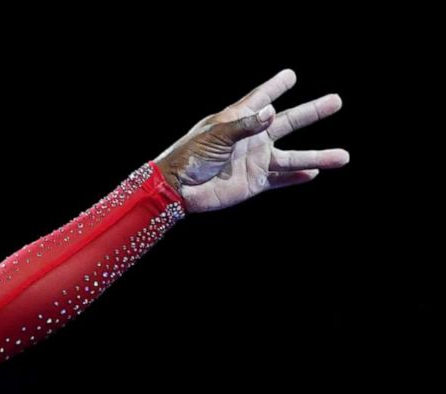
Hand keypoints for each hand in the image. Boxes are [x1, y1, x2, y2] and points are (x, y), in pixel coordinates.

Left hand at [154, 68, 348, 214]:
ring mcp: (255, 160)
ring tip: (344, 156)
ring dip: (318, 156)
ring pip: (294, 157)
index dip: (276, 86)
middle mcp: (252, 138)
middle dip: (312, 112)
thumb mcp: (217, 135)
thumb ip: (245, 125)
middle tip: (336, 100)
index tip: (291, 75)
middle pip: (288, 122)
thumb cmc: (190, 155)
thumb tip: (271, 112)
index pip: (262, 98)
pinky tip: (314, 173)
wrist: (178, 188)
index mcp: (239, 119)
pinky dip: (297, 177)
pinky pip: (280, 179)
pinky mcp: (254, 182)